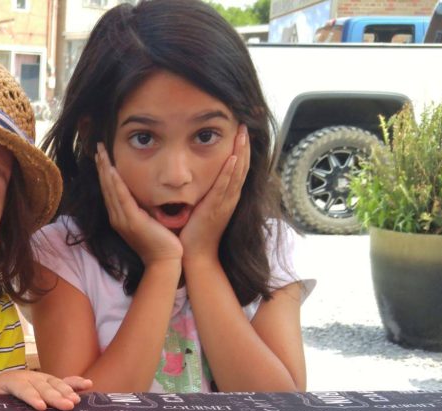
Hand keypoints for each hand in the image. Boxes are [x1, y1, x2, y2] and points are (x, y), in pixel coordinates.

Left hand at [0, 371, 91, 410]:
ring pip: (57, 384)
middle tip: (66, 406)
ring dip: (68, 391)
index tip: (41, 407)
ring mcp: (44, 379)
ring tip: (76, 402)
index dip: (32, 397)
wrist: (7, 381)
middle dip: (55, 397)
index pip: (24, 389)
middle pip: (44, 388)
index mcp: (15, 381)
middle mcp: (32, 378)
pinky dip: (77, 382)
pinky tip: (89, 385)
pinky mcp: (53, 382)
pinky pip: (67, 381)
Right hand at [96, 143, 181, 265]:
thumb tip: (147, 192)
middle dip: (101, 166)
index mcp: (120, 217)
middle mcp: (117, 217)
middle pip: (106, 186)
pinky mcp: (132, 221)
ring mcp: (122, 219)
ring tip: (100, 153)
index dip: (105, 172)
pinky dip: (115, 183)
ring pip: (110, 189)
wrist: (165, 260)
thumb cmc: (162, 242)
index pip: (110, 189)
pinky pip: (121, 198)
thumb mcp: (150, 220)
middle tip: (98, 147)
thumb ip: (145, 207)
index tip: (102, 155)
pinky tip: (112, 170)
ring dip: (105, 169)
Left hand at [179, 125, 249, 259]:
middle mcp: (230, 198)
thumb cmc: (195, 233)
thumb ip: (204, 193)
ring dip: (240, 152)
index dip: (241, 150)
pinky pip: (224, 187)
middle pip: (242, 166)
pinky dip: (229, 172)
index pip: (237, 168)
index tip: (240, 132)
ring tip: (242, 133)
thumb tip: (195, 178)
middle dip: (243, 145)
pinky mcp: (215, 208)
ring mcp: (225, 203)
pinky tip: (232, 158)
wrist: (196, 255)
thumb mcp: (202, 207)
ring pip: (236, 173)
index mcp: (227, 197)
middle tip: (245, 125)